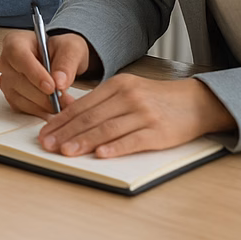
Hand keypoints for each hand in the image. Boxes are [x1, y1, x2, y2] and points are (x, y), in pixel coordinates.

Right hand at [0, 29, 90, 116]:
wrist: (59, 60)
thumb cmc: (60, 49)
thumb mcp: (70, 49)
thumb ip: (66, 63)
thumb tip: (59, 82)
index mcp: (15, 41)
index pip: (18, 56)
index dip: (34, 73)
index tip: (52, 87)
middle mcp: (6, 61)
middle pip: (18, 80)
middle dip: (43, 94)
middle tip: (65, 100)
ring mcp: (7, 79)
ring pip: (19, 97)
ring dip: (43, 105)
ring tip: (63, 104)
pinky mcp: (11, 95)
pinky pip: (22, 107)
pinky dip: (39, 110)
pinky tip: (54, 107)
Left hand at [35, 75, 234, 158]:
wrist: (195, 102)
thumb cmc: (156, 99)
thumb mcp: (127, 90)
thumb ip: (101, 101)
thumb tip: (69, 113)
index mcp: (117, 85)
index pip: (83, 104)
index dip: (61, 119)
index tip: (44, 131)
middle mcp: (128, 97)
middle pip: (91, 116)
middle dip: (66, 132)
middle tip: (48, 144)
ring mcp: (144, 114)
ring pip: (108, 128)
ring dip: (84, 141)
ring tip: (66, 151)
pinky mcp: (158, 132)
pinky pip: (133, 140)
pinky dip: (115, 147)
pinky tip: (101, 154)